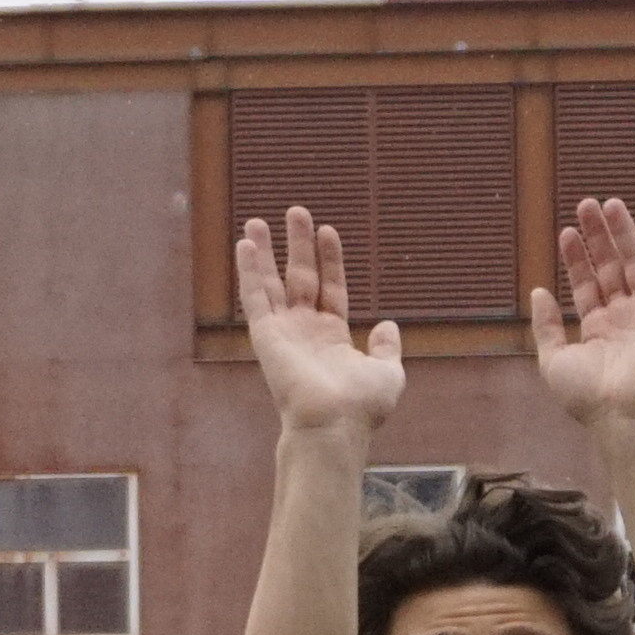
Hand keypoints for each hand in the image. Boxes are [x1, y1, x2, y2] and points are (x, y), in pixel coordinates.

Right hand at [239, 208, 406, 433]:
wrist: (334, 423)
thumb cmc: (361, 407)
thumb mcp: (388, 373)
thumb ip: (387, 348)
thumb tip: (388, 325)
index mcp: (332, 339)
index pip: (330, 289)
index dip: (329, 259)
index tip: (328, 231)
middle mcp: (305, 332)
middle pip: (300, 278)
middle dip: (298, 245)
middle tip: (296, 211)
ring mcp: (283, 332)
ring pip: (271, 283)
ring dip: (264, 252)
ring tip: (258, 221)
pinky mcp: (265, 335)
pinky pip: (255, 296)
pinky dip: (249, 270)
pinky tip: (245, 244)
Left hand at [529, 196, 634, 429]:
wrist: (621, 415)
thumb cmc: (587, 397)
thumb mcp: (553, 360)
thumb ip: (545, 325)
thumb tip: (539, 291)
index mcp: (597, 330)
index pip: (587, 284)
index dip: (576, 258)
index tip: (565, 232)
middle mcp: (622, 319)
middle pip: (610, 267)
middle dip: (598, 237)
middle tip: (586, 205)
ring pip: (633, 264)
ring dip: (623, 234)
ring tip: (609, 204)